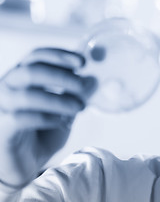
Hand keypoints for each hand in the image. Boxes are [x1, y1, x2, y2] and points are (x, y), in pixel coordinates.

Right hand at [0, 48, 96, 186]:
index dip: (59, 55)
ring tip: (79, 107)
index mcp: (22, 77)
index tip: (82, 62)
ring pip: (28, 95)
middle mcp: (8, 87)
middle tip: (82, 86)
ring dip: (59, 100)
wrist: (24, 163)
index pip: (37, 56)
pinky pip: (22, 118)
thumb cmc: (42, 132)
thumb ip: (74, 96)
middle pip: (31, 70)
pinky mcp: (1, 127)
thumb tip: (92, 81)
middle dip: (61, 76)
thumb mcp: (64, 110)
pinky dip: (48, 118)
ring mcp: (1, 106)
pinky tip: (63, 123)